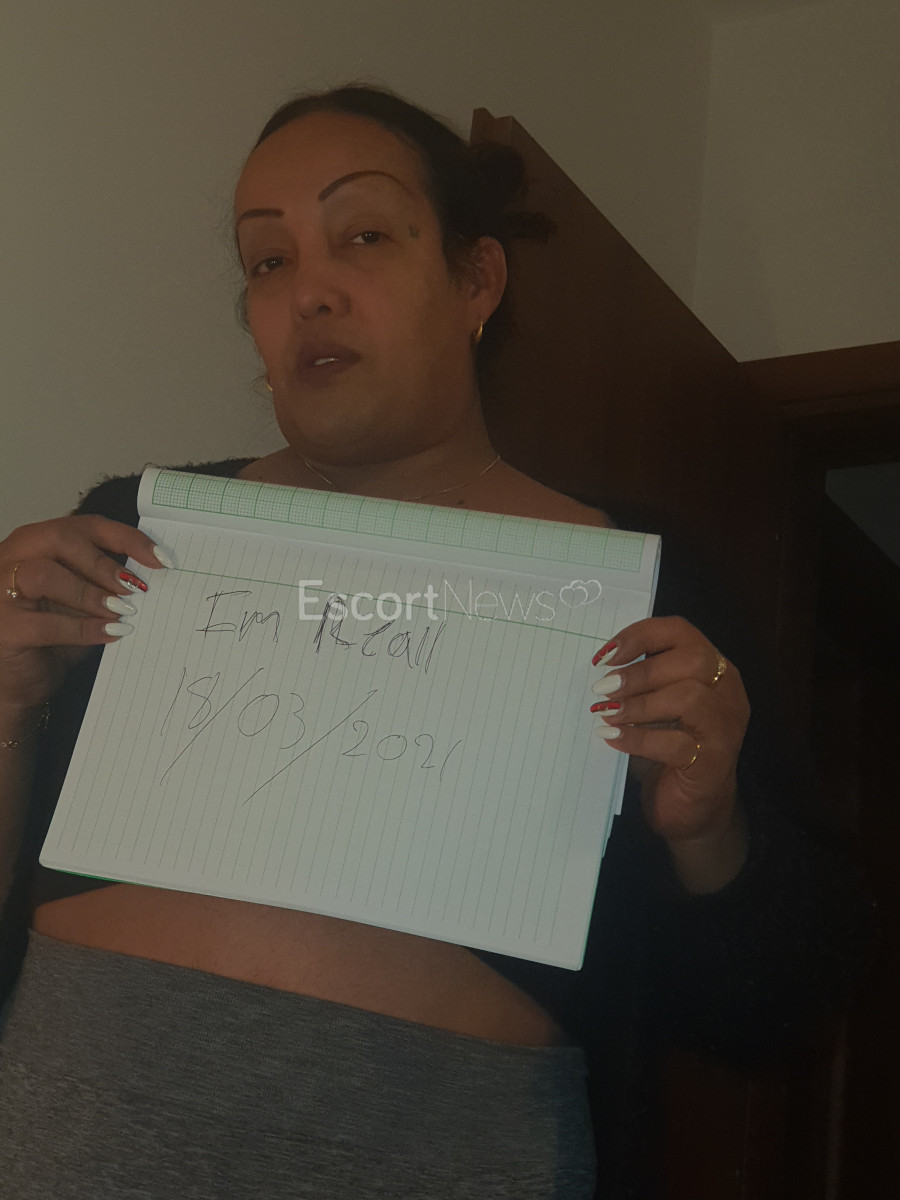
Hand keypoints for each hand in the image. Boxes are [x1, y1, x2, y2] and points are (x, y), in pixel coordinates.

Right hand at [0, 515, 166, 711]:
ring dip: (91, 593)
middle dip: (104, 563)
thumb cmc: (48, 638)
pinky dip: (83, 630)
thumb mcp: (81, 605)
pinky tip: (110, 635)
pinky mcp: (4, 626)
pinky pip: (45, 624)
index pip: (86, 526)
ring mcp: (0, 590)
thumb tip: (148, 580)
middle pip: (60, 538)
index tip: (161, 559)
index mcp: (36, 544)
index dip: (127, 539)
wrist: (14, 681)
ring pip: (44, 574)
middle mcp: (12, 557)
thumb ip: (104, 586)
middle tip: (136, 588)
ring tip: (123, 611)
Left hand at [590, 616, 750, 890]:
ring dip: (639, 705)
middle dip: (640, 672)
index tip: (605, 655)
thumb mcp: (656, 706)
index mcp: (713, 669)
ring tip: (605, 713)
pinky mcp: (714, 762)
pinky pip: (676, 744)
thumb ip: (641, 681)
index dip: (640, 636)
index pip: (681, 632)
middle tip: (602, 687)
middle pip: (691, 661)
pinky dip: (639, 739)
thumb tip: (599, 664)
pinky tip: (612, 739)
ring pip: (689, 698)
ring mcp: (725, 728)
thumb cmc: (669, 749)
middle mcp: (727, 693)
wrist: (694, 809)